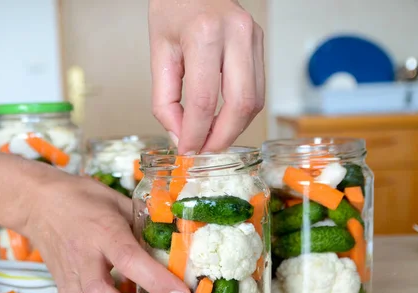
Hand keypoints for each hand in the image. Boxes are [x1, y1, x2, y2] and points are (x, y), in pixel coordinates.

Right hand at [20, 169, 190, 292]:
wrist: (38, 203)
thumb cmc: (82, 199)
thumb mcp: (118, 201)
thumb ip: (143, 223)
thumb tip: (173, 245)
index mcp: (103, 231)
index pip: (130, 259)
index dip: (157, 281)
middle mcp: (82, 256)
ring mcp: (67, 275)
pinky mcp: (58, 287)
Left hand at [149, 0, 264, 153]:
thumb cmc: (172, 9)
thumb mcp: (158, 52)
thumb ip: (164, 100)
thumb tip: (179, 136)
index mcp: (204, 34)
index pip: (205, 100)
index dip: (196, 133)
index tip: (186, 151)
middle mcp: (236, 34)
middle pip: (240, 104)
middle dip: (222, 138)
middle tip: (204, 152)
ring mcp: (253, 37)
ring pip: (255, 101)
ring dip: (235, 129)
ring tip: (212, 139)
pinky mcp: (260, 43)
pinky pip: (258, 89)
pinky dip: (241, 112)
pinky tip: (224, 120)